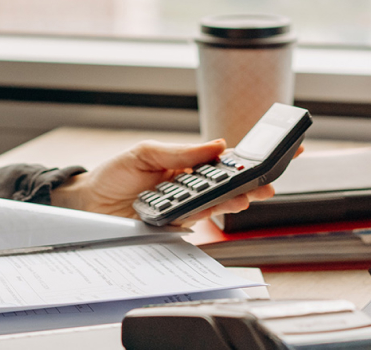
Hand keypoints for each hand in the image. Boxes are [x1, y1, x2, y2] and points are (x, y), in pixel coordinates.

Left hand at [51, 139, 301, 226]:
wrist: (88, 203)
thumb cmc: (114, 175)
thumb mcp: (145, 153)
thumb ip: (181, 152)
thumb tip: (217, 145)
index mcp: (188, 165)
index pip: (227, 161)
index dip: (253, 157)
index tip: (282, 148)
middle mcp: (191, 188)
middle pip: (230, 186)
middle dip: (253, 183)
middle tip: (268, 181)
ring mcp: (186, 208)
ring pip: (219, 204)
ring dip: (236, 199)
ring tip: (249, 194)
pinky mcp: (175, 225)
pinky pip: (197, 219)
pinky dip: (210, 212)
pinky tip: (221, 206)